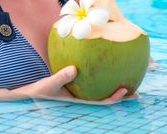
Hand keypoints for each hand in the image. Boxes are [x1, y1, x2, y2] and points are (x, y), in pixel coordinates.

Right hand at [12, 66, 134, 103]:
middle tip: (137, 91)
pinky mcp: (73, 85)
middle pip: (105, 97)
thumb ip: (61, 77)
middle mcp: (82, 97)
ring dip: (111, 85)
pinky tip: (101, 66)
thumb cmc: (39, 91)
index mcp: (79, 100)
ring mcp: (78, 92)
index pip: (101, 102)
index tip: (126, 90)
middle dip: (121, 95)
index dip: (115, 98)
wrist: (29, 93)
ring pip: (98, 89)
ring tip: (124, 78)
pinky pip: (89, 81)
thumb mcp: (49, 85)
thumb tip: (74, 69)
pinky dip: (98, 76)